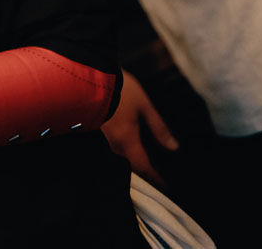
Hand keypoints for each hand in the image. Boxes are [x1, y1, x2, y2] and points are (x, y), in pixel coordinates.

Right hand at [101, 69, 177, 189]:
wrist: (88, 75)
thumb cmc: (120, 89)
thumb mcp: (144, 105)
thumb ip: (158, 127)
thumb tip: (174, 147)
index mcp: (127, 140)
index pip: (143, 167)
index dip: (155, 178)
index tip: (164, 186)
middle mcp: (112, 144)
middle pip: (130, 165)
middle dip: (143, 171)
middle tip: (155, 174)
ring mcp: (101, 138)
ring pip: (119, 156)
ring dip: (131, 160)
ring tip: (141, 159)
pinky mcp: (94, 130)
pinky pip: (110, 146)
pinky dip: (121, 150)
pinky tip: (126, 143)